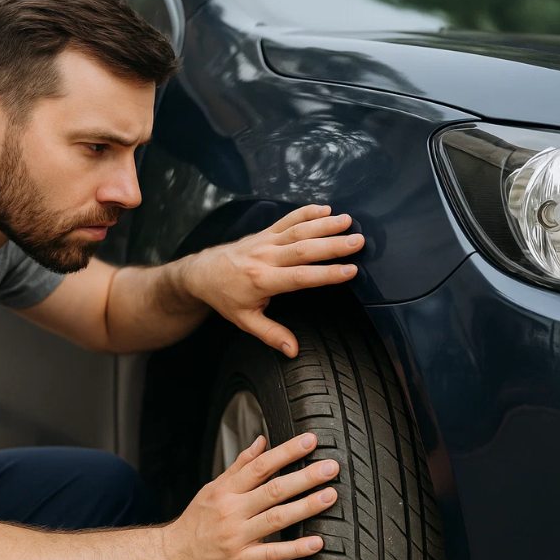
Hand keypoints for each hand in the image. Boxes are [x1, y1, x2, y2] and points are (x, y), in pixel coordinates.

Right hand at [160, 433, 339, 559]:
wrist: (173, 558)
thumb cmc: (196, 522)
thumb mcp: (212, 488)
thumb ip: (239, 466)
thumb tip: (261, 441)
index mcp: (226, 490)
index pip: (260, 465)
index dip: (286, 452)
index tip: (309, 441)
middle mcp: (232, 511)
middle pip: (273, 489)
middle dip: (305, 476)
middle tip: (330, 467)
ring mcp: (238, 536)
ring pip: (276, 518)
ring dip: (305, 507)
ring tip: (329, 496)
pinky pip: (273, 553)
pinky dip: (296, 548)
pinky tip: (316, 542)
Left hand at [184, 204, 363, 357]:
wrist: (201, 273)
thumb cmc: (225, 298)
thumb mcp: (245, 321)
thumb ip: (271, 335)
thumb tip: (293, 351)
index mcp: (262, 281)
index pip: (300, 277)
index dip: (327, 274)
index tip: (351, 271)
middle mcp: (265, 258)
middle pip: (303, 249)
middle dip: (333, 245)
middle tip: (358, 241)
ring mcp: (265, 242)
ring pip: (298, 230)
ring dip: (324, 224)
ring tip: (349, 221)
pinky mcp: (264, 232)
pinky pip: (287, 219)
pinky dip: (306, 212)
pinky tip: (325, 208)